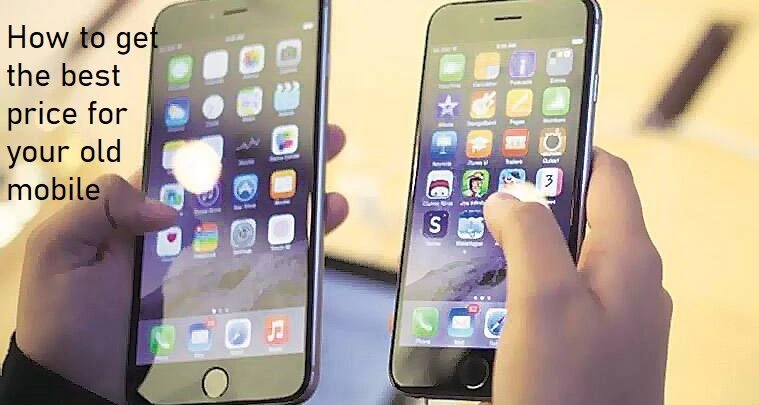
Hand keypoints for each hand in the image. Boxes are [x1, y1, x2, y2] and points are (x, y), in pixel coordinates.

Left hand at [15, 125, 348, 403]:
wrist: (81, 391)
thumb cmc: (63, 322)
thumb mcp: (59, 250)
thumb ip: (100, 206)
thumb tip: (167, 208)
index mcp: (150, 217)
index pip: (200, 170)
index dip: (234, 142)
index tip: (268, 121)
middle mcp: (189, 240)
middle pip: (245, 195)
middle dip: (286, 166)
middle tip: (324, 140)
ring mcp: (212, 274)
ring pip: (266, 234)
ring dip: (303, 212)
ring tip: (332, 198)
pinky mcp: (228, 309)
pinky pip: (269, 281)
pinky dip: (298, 264)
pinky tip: (317, 248)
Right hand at [483, 148, 671, 404]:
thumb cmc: (569, 394)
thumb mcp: (543, 300)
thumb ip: (531, 234)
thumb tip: (512, 196)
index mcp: (628, 258)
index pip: (607, 174)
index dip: (566, 149)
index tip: (520, 143)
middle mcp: (626, 282)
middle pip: (576, 218)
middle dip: (526, 207)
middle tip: (479, 202)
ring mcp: (609, 317)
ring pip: (558, 261)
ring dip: (513, 253)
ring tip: (466, 253)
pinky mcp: (586, 346)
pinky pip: (551, 302)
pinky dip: (515, 293)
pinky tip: (476, 306)